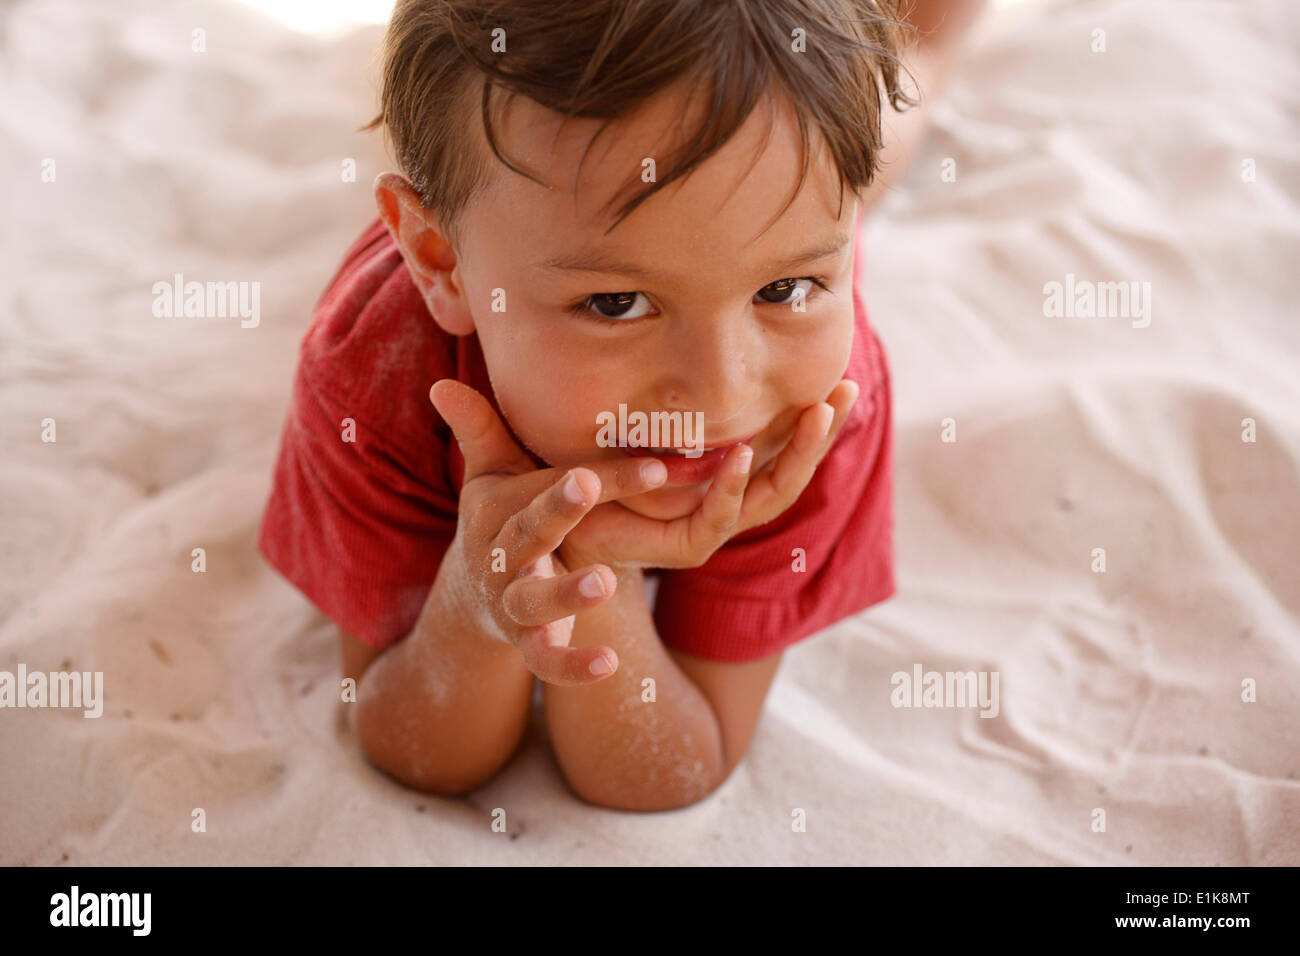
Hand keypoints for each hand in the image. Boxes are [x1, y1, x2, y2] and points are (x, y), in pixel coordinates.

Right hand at [428, 379, 668, 684]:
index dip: (601, 476)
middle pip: (529, 530)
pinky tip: (610, 665)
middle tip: (586, 484)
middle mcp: (503, 555)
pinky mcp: (525, 644)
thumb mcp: (489, 478)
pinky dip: (573, 667)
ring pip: (534, 600)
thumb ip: (478, 431)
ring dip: (564, 593)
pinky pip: (545, 662)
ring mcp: (512, 602)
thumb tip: (440, 383)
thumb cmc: (498, 521)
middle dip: (557, 508)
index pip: (553, 486)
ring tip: (602, 582)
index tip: (649, 463)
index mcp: (501, 509)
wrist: (472, 597)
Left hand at [558, 379, 859, 571]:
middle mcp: (727, 499)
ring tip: (815, 416)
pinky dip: (730, 487)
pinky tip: (741, 453)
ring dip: (796, 457)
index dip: (817, 418)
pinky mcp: (685, 547)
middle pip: (793, 469)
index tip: (841, 378)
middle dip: (822, 432)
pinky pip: (717, 519)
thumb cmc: (589, 462)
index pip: (786, 444)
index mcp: (726, 471)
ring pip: (771, 496)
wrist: (549, 521)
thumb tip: (680, 319)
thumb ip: (653, 382)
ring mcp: (710, 526)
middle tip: (846, 391)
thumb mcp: (627, 412)